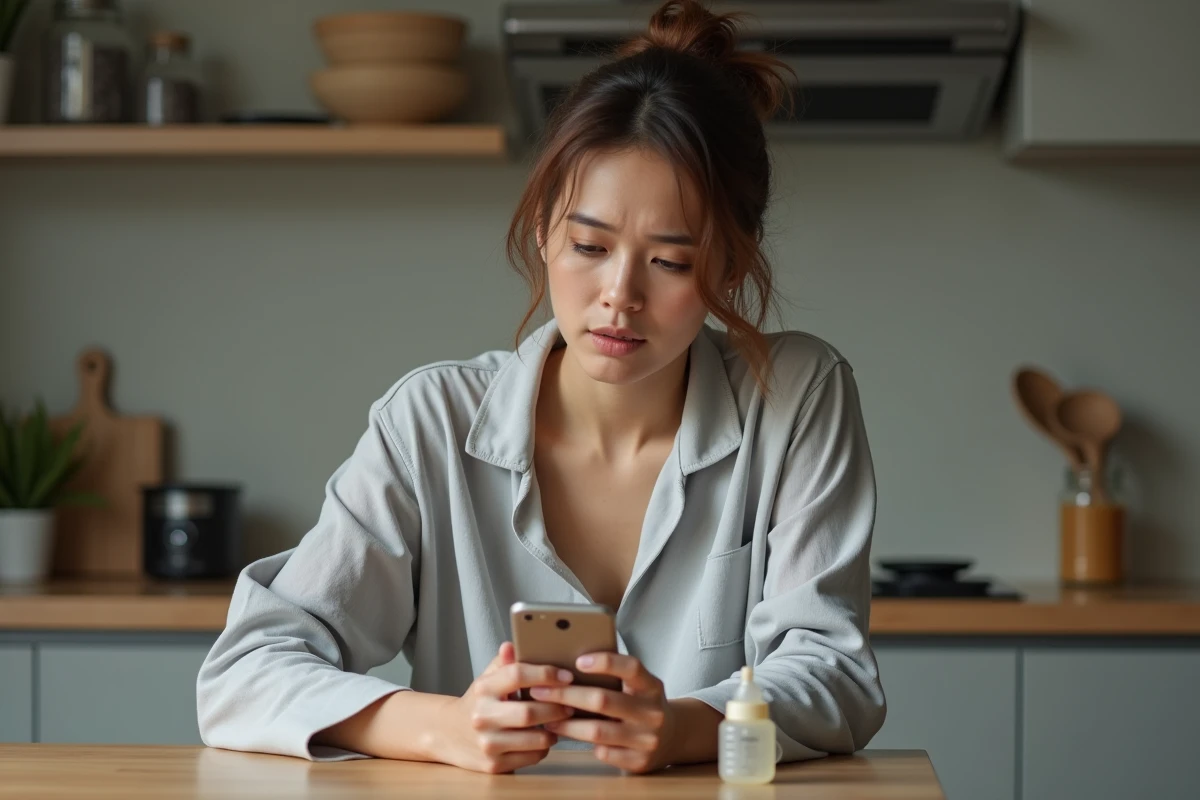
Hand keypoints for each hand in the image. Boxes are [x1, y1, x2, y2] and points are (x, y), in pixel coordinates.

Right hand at [432, 642, 575, 773]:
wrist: (447, 734)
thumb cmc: (477, 702)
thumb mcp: (487, 679)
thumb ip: (503, 663)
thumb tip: (512, 645)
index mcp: (483, 689)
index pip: (517, 675)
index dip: (546, 674)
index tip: (566, 676)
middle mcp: (482, 716)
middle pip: (529, 712)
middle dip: (556, 708)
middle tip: (570, 704)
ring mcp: (487, 743)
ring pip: (535, 739)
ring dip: (554, 730)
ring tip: (558, 722)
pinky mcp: (493, 765)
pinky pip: (532, 757)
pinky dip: (543, 748)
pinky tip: (541, 738)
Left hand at [530, 652, 672, 773]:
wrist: (672, 738)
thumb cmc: (641, 704)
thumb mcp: (638, 686)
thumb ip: (614, 676)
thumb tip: (567, 666)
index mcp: (651, 686)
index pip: (631, 668)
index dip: (605, 662)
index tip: (577, 661)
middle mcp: (652, 712)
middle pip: (603, 700)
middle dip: (566, 695)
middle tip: (540, 691)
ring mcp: (647, 739)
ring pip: (597, 731)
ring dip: (567, 724)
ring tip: (546, 717)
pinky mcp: (639, 762)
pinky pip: (603, 752)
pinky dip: (583, 743)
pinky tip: (567, 735)